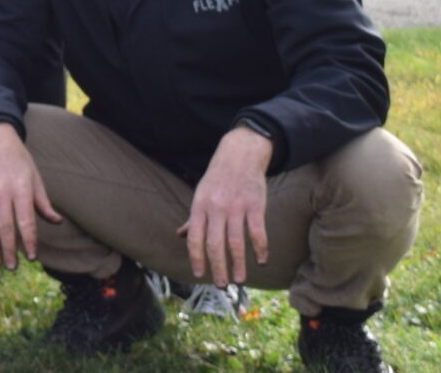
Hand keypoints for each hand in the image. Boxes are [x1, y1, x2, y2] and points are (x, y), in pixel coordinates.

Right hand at [0, 122, 58, 269]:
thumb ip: (43, 202)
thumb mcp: (36, 178)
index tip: (32, 257)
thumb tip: (57, 222)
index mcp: (21, 189)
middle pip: (5, 228)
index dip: (30, 241)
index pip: (26, 222)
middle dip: (9, 251)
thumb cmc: (19, 160)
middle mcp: (2, 193)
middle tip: (12, 267)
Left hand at [183, 126, 273, 286]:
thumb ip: (193, 218)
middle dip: (218, 267)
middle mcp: (216, 208)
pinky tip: (261, 261)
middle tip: (222, 285)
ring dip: (238, 264)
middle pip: (215, 244)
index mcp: (199, 206)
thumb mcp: (200, 195)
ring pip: (237, 242)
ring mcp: (236, 207)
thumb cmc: (217, 179)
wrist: (239, 155)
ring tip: (239, 279)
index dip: (196, 258)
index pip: (195, 238)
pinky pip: (258, 232)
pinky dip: (260, 249)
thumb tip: (180, 235)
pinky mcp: (255, 205)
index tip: (199, 275)